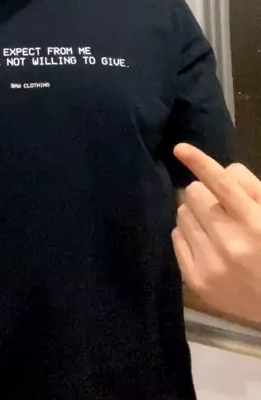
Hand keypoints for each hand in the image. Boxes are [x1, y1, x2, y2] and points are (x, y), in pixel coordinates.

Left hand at [172, 143, 260, 323]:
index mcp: (254, 222)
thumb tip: (221, 172)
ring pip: (182, 213)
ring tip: (215, 227)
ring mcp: (209, 264)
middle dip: (205, 194)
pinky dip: (189, 234)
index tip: (180, 148)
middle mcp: (229, 243)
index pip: (221, 184)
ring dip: (195, 214)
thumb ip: (251, 189)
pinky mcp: (195, 280)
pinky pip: (176, 236)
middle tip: (219, 207)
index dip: (199, 162)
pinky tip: (207, 243)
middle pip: (194, 194)